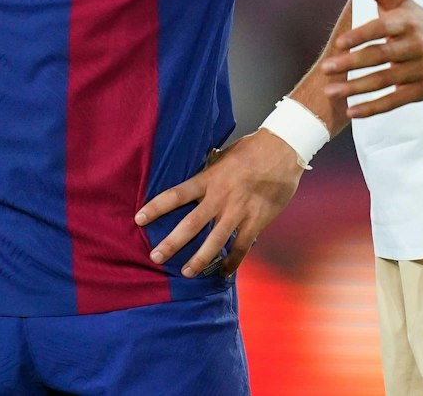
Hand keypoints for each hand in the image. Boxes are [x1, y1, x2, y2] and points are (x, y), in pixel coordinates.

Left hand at [134, 130, 304, 277]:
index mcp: (209, 178)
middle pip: (191, 224)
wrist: (284, 150)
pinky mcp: (256, 221)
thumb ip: (208, 171)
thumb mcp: (223, 156)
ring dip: (200, 259)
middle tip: (156, 257)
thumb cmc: (252, 149)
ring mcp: (239, 211)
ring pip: (215, 241)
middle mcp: (220, 197)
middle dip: (172, 243)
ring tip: (187, 272)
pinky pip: (241, 247)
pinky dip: (232, 262)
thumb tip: (193, 177)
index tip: (139, 219)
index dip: (156, 207)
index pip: (176, 194)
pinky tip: (224, 273)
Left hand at [322, 0, 422, 117]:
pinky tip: (351, 110)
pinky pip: (394, 101)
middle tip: (326, 68)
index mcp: (407, 23)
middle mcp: (415, 46)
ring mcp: (420, 69)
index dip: (360, 36)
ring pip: (384, 80)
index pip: (381, 29)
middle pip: (380, 56)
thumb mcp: (400, 1)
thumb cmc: (418, 18)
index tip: (339, 44)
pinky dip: (373, 108)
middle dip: (351, 63)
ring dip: (356, 87)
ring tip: (331, 90)